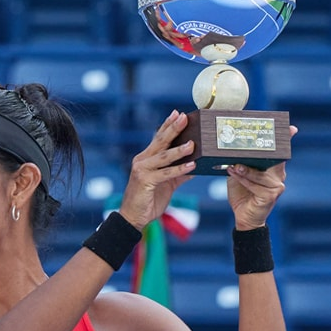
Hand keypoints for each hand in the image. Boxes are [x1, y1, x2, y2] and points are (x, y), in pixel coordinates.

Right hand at [118, 110, 196, 229]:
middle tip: (184, 117)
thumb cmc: (149, 200)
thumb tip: (196, 165)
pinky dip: (179, 169)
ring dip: (179, 150)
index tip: (178, 113)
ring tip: (192, 144)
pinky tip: (192, 166)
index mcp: (146, 159)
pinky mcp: (144, 181)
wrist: (133, 217)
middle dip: (173, 128)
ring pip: (163, 156)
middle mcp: (142, 161)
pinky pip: (165, 173)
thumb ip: (179, 173)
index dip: (168, 125)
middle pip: (160, 141)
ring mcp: (142, 170)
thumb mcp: (167, 184)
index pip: (158, 138)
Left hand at [224, 125, 293, 229]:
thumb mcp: (239, 175)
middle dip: (262, 151)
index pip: (280, 153)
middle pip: (274, 159)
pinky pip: (256, 185)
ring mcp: (277, 185)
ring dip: (246, 168)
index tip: (291, 129)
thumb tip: (230, 150)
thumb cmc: (242, 194)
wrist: (243, 216)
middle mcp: (278, 175)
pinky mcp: (271, 195)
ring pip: (262, 173)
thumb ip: (240, 163)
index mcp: (273, 169)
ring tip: (233, 165)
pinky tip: (234, 173)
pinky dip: (244, 179)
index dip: (286, 140)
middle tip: (250, 143)